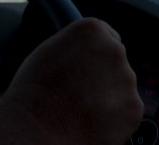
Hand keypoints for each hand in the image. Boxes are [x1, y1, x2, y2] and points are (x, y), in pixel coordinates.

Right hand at [0, 17, 142, 144]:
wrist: (33, 129)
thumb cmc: (26, 92)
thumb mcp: (43, 50)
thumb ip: (67, 41)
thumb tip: (74, 41)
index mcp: (93, 29)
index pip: (102, 34)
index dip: (88, 55)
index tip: (80, 68)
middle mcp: (116, 48)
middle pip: (114, 59)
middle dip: (99, 74)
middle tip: (73, 93)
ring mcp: (126, 78)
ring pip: (121, 84)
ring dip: (106, 94)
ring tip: (76, 107)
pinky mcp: (132, 106)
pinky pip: (127, 108)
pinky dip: (112, 115)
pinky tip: (89, 119)